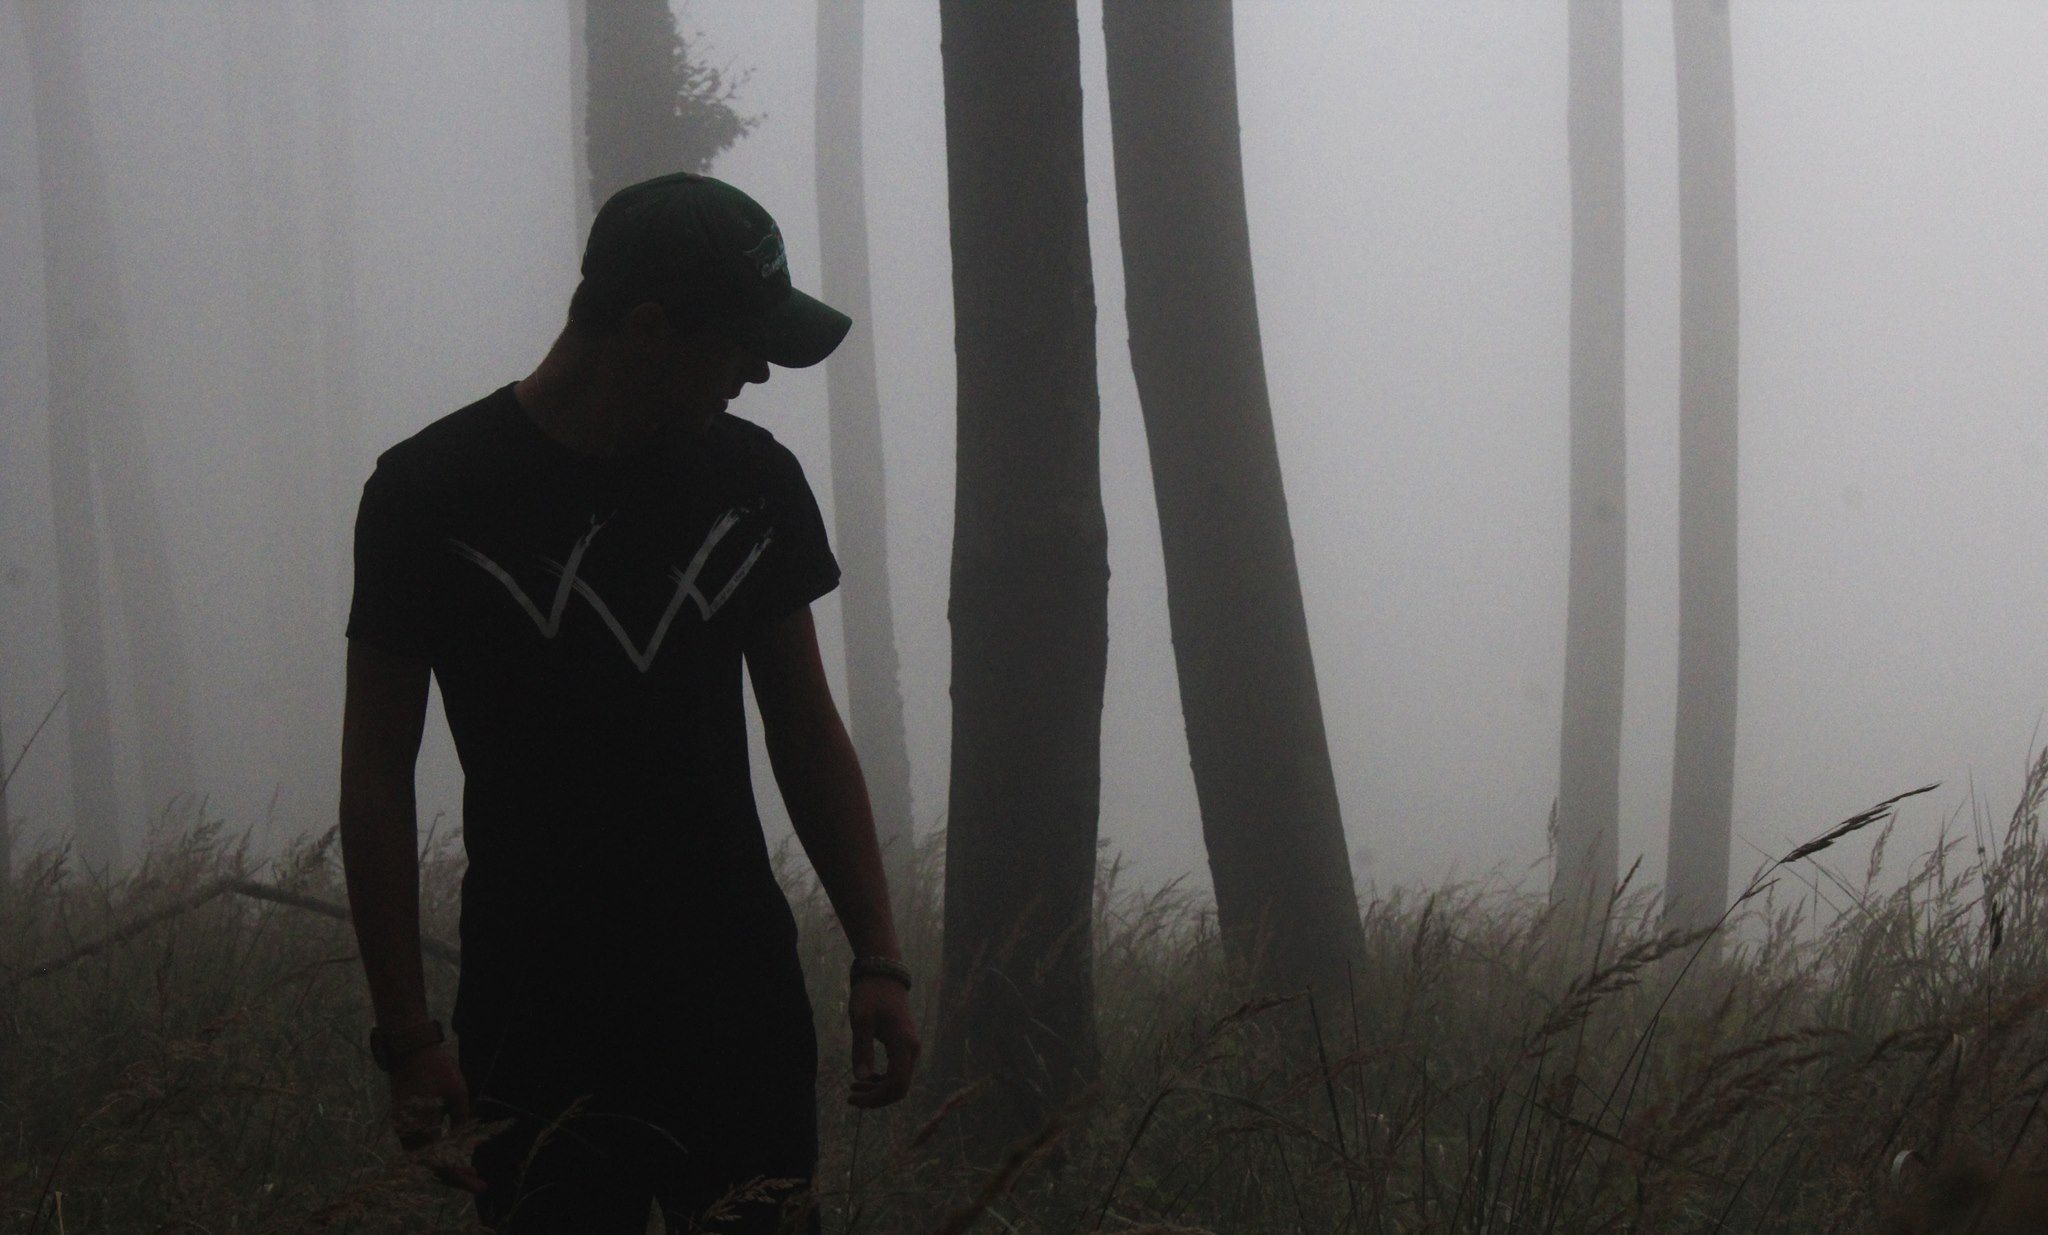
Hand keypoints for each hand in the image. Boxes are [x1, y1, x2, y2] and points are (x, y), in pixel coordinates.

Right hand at [388, 1045, 489, 1194]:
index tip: (480, 1186)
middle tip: (477, 1183)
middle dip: (454, 1177)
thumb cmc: (436, 1068)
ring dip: (444, 1165)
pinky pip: (419, 1145)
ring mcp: (402, 1128)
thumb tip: (467, 1146)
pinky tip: (452, 1153)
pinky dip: (435, 1153)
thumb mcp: (457, 1094)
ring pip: (424, 1157)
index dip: (461, 1178)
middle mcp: (407, 1133)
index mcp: (421, 1128)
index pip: (442, 1164)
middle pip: (430, 1166)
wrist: (409, 1048)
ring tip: (468, 1172)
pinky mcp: (402, 1121)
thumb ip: (461, 1123)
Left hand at [848, 976, 918, 1107]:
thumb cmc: (871, 994)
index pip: (896, 1084)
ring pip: (899, 1081)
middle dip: (875, 1097)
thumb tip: (861, 1078)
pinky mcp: (905, 1046)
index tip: (853, 1098)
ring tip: (853, 1089)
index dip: (876, 1097)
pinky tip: (864, 1078)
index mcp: (904, 1044)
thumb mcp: (861, 1020)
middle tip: (850, 1097)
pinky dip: (881, 1080)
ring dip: (877, 1090)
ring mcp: (910, 1048)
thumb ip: (861, 1049)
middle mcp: (912, 1049)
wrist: (884, 975)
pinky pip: (897, 1071)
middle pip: (899, 1088)